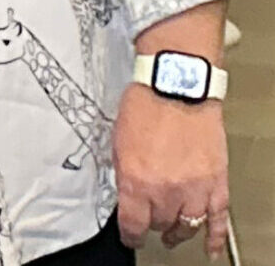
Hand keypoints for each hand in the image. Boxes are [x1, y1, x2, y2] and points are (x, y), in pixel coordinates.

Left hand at [114, 83, 230, 258]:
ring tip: (173, 234)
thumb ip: (124, 172)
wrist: (177, 87)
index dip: (130, 234)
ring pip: (186, 226)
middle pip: (159, 223)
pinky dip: (214, 237)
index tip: (130, 236)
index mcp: (135, 179)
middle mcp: (164, 190)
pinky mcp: (216, 183)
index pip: (132, 223)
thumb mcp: (118, 141)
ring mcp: (194, 189)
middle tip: (150, 218)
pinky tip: (209, 247)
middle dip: (152, 221)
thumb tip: (127, 192)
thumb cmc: (145, 105)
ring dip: (178, 231)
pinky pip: (217, 219)